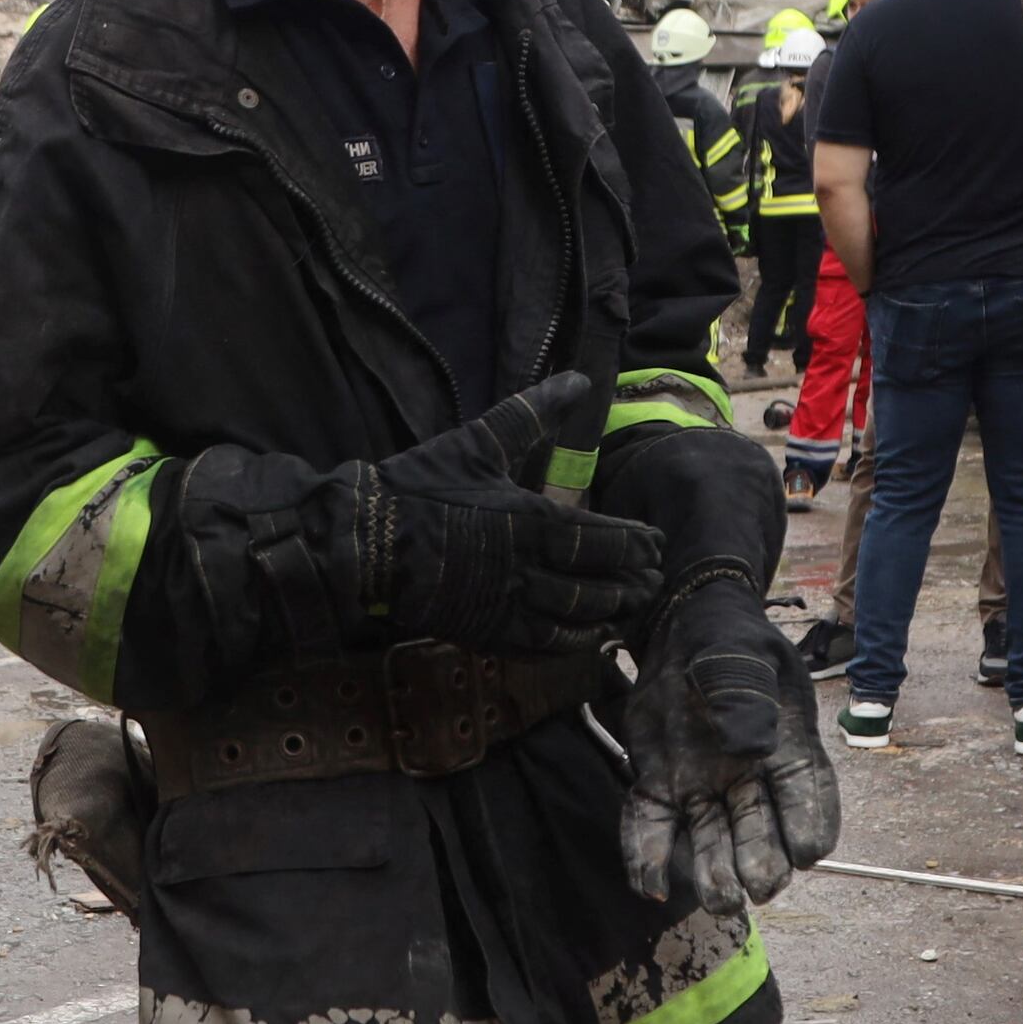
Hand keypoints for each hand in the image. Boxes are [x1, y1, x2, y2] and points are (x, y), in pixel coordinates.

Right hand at [371, 368, 663, 657]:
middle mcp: (527, 569)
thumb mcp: (479, 442)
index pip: (604, 540)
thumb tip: (577, 378)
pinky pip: (543, 646)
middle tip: (655, 580)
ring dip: (610, 613)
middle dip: (632, 583)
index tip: (657, 544)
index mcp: (531, 521)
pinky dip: (573, 642)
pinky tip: (587, 635)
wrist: (365, 541)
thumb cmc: (420, 487)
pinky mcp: (485, 632)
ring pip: (576, 619)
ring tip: (631, 607)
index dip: (637, 545)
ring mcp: (507, 607)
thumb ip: (533, 412)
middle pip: (599, 585)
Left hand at [614, 566, 841, 919]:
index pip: (805, 796)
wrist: (684, 631)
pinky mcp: (660, 785)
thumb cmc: (729, 643)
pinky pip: (654, 825)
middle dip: (762, 862)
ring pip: (710, 839)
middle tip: (761, 887)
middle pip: (759, 830)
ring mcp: (702, 786)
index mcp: (783, 747)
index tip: (809, 853)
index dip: (810, 826)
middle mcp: (746, 778)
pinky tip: (649, 884)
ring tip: (722, 900)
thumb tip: (751, 748)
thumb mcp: (741, 656)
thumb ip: (744, 694)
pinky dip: (649, 855)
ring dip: (715, 873)